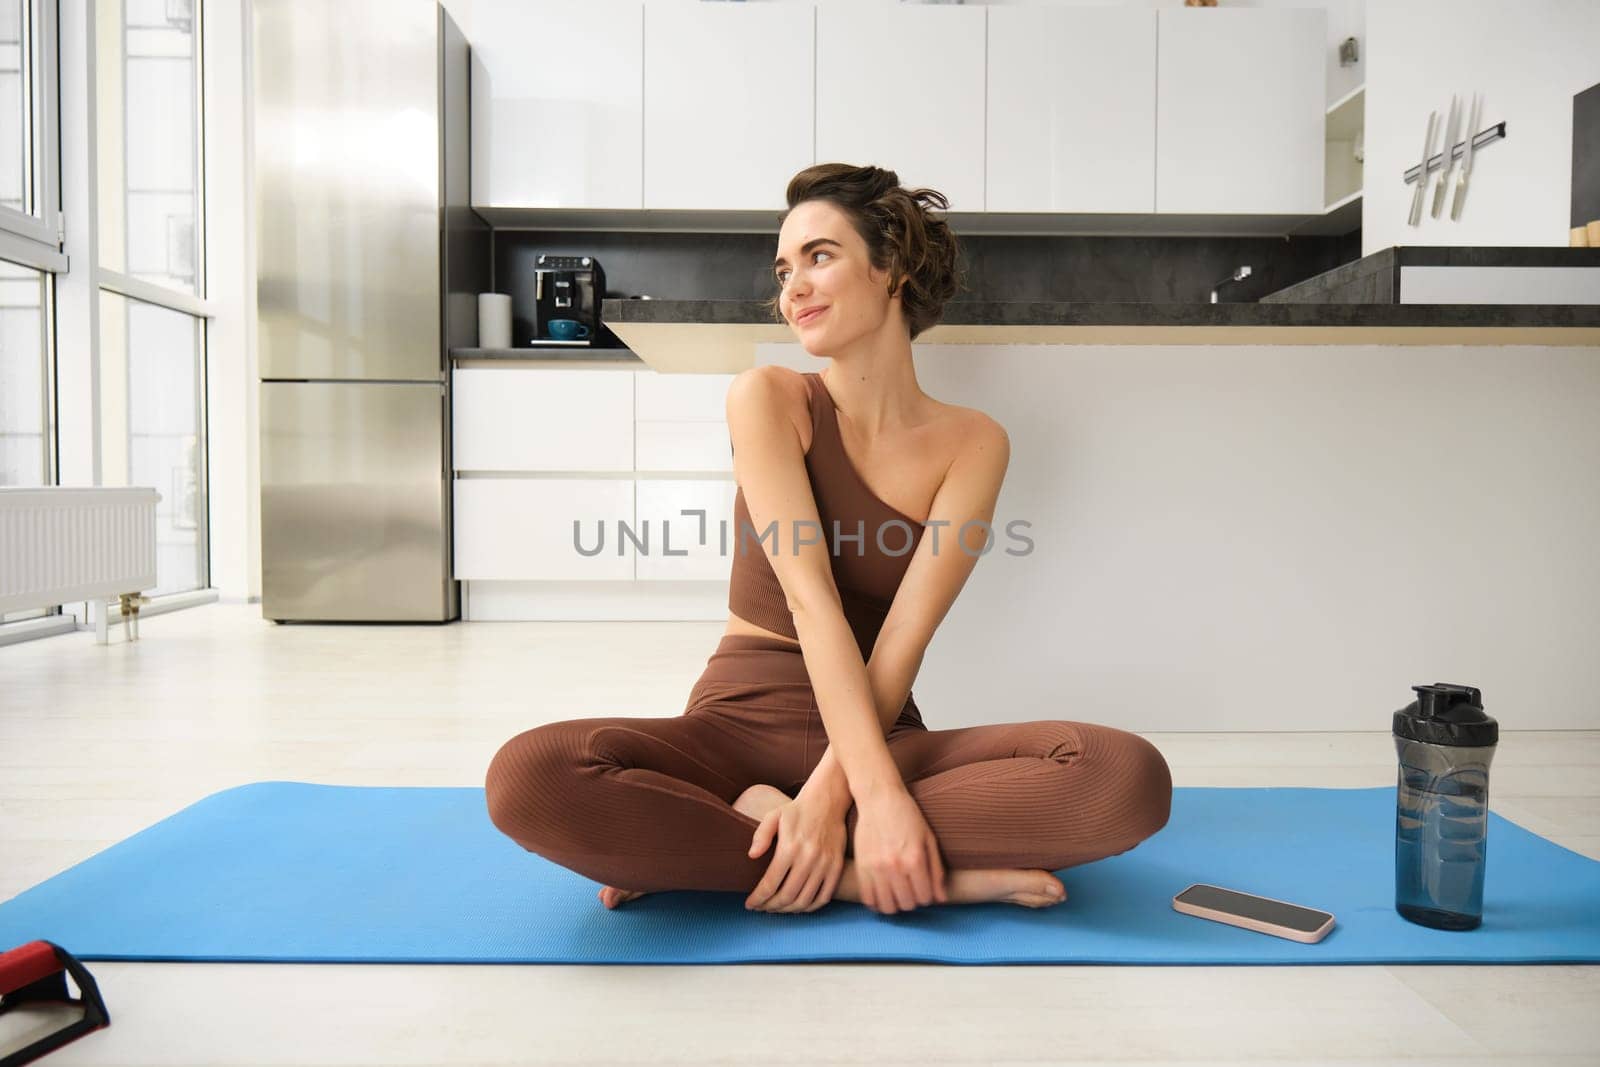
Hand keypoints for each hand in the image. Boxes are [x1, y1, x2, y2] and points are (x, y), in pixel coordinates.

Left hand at [745, 793, 847, 912]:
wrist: (827, 801)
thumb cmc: (796, 810)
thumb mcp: (773, 816)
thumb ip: (761, 835)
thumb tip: (752, 856)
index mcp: (790, 847)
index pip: (770, 883)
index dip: (758, 898)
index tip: (750, 904)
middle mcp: (808, 859)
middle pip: (786, 896)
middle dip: (770, 906)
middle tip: (762, 907)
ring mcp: (825, 864)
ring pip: (804, 900)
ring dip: (788, 910)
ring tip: (777, 909)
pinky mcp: (836, 867)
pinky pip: (824, 897)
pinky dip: (809, 908)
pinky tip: (798, 906)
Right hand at [851, 786, 947, 914]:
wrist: (878, 798)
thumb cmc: (907, 816)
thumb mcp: (928, 839)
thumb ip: (936, 870)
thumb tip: (942, 899)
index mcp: (915, 859)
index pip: (925, 898)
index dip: (927, 896)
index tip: (924, 888)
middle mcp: (895, 867)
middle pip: (907, 904)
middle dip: (912, 900)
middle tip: (911, 889)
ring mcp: (876, 868)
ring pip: (887, 906)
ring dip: (895, 904)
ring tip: (897, 893)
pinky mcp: (861, 867)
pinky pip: (868, 898)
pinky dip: (876, 902)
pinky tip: (882, 893)